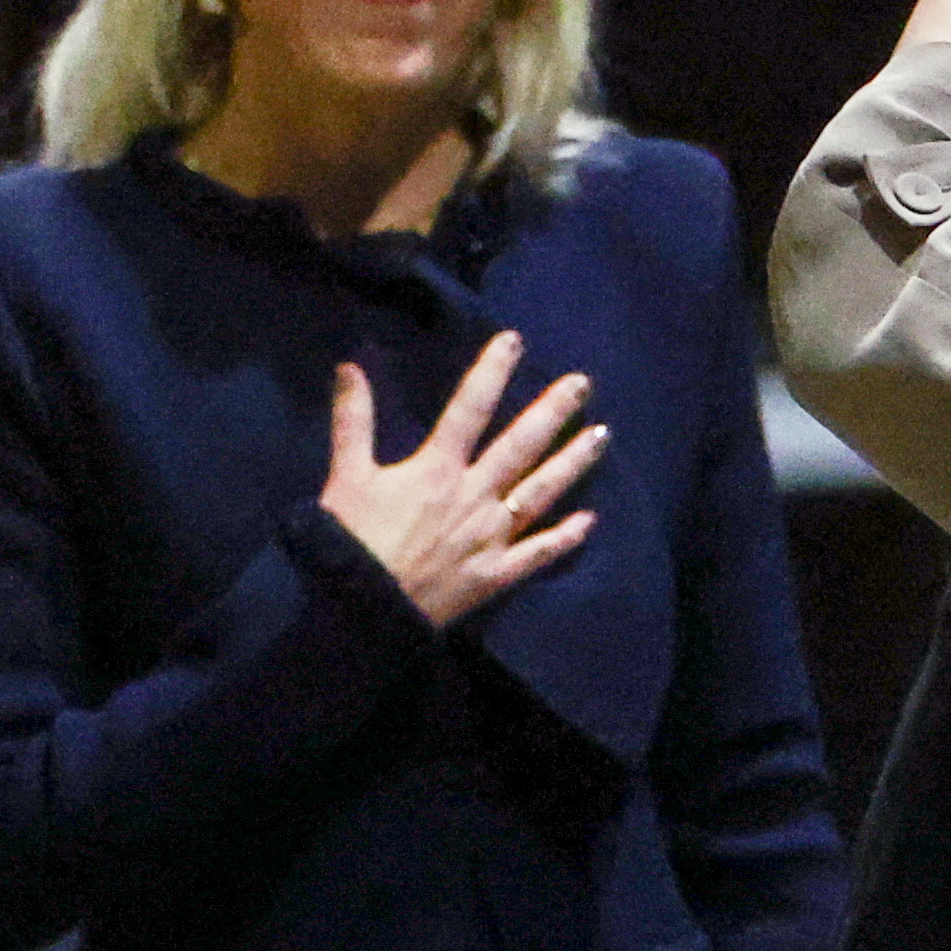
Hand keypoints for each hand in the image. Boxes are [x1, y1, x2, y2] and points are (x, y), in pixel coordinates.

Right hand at [320, 331, 605, 626]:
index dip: (491, 372)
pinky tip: (591, 521)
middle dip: (553, 411)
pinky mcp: (495, 574)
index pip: (470, 409)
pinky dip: (565, 537)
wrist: (357, 609)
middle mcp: (474, 496)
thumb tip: (350, 366)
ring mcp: (490, 536)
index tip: (514, 341)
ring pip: (541, 492)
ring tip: (603, 435)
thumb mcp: (347, 475)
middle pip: (522, 445)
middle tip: (584, 382)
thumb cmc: (349, 540)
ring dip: (573, 462)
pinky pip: (538, 553)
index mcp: (438, 469)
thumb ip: (353, 420)